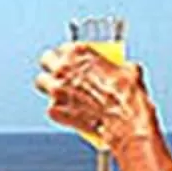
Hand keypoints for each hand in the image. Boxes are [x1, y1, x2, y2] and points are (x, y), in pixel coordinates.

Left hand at [37, 43, 155, 151]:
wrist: (124, 123)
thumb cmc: (128, 97)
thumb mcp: (130, 71)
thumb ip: (120, 66)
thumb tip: (124, 70)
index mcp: (79, 52)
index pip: (64, 47)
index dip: (68, 54)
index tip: (72, 60)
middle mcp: (63, 68)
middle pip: (46, 59)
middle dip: (51, 65)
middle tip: (59, 72)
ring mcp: (56, 89)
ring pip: (41, 82)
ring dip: (48, 86)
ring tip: (59, 92)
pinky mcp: (54, 110)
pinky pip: (51, 108)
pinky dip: (59, 111)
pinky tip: (70, 114)